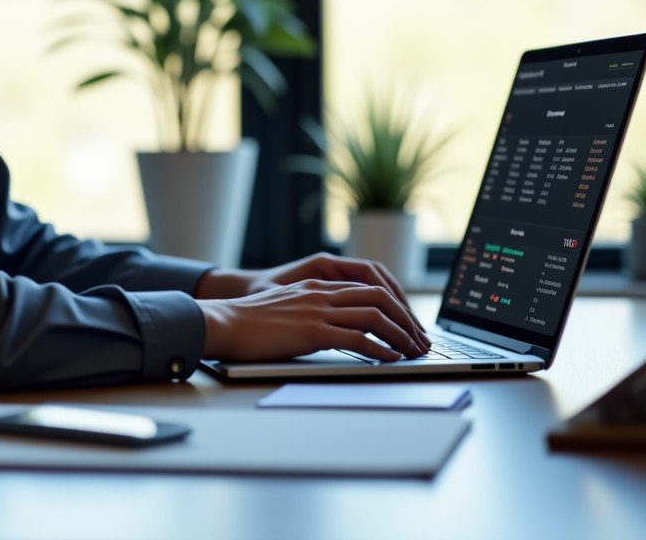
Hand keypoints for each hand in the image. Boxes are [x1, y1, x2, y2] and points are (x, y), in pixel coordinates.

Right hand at [198, 279, 430, 362]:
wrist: (225, 322)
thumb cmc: (249, 321)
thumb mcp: (286, 307)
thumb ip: (310, 310)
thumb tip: (331, 327)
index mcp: (317, 286)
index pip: (368, 287)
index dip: (394, 306)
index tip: (408, 326)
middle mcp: (321, 293)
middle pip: (378, 296)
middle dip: (405, 319)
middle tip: (420, 340)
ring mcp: (317, 311)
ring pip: (373, 315)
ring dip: (400, 334)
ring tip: (413, 352)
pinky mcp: (311, 331)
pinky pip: (356, 337)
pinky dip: (380, 348)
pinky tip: (391, 359)